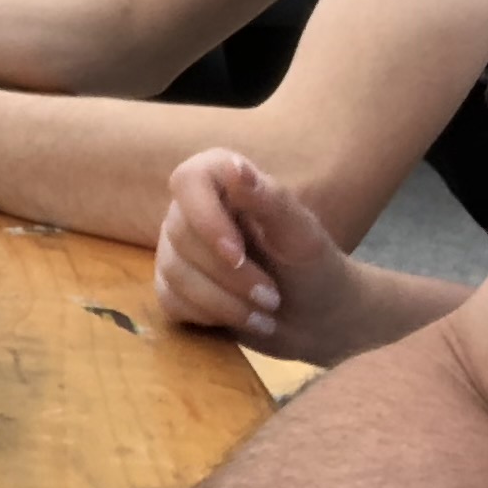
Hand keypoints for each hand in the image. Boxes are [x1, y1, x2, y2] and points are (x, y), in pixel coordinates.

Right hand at [154, 149, 358, 364]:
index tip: (237, 254)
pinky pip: (171, 301)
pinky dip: (211, 317)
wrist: (316, 319)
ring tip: (266, 316)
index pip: (188, 180)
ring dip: (225, 303)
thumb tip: (234, 168)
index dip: (205, 218)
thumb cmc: (313, 267)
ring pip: (174, 273)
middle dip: (230, 276)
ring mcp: (179, 250)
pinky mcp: (174, 288)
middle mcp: (193, 210)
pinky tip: (242, 320)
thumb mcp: (302, 236)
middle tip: (272, 297)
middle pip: (181, 235)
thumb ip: (270, 200)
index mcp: (224, 182)